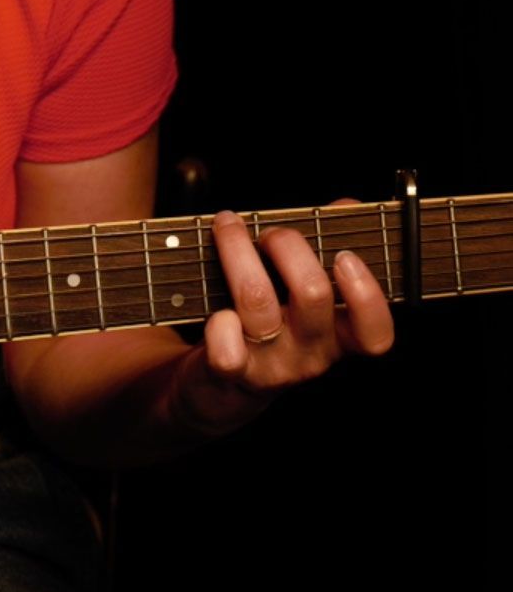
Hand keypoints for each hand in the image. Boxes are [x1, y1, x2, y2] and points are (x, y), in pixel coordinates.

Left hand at [171, 208, 394, 436]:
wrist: (218, 385)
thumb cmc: (267, 320)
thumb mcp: (301, 291)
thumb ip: (326, 246)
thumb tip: (344, 206)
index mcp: (338, 336)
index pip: (375, 334)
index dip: (365, 295)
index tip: (344, 256)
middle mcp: (310, 354)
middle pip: (313, 293)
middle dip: (287, 244)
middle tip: (269, 232)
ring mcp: (271, 365)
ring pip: (259, 299)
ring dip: (238, 250)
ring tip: (227, 226)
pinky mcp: (229, 372)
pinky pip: (226, 349)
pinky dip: (218, 323)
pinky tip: (216, 306)